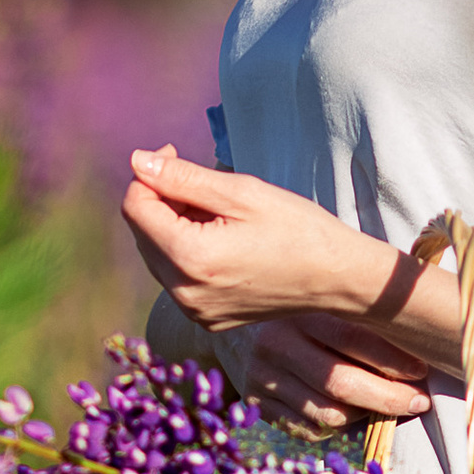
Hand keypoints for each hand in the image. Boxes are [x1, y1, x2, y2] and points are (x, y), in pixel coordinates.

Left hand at [121, 148, 397, 331]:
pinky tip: (222, 240)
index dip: (148, 175)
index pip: (135, 207)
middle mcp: (184, 293)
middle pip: (142, 232)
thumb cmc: (297, 228)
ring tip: (218, 213)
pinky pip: (176, 278)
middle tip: (201, 180)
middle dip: (161, 200)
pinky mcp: (206, 318)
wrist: (337, 279)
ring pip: (156, 255)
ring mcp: (194, 311)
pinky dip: (187, 252)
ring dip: (173, 226)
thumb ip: (183, 177)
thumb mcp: (242, 192)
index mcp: (191, 258)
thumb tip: (136, 161)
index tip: (176, 155)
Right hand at [236, 311, 431, 435]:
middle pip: (340, 383)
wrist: (223, 310)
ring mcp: (261, 377)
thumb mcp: (318, 285)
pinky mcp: (254, 402)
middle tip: (418, 400)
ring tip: (390, 406)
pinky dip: (339, 427)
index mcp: (295, 307)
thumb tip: (418, 330)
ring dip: (367, 415)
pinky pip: (308, 429)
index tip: (422, 369)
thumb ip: (357, 301)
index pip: (352, 339)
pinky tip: (357, 413)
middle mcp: (274, 343)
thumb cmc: (291, 296)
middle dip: (389, 397)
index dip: (393, 359)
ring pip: (327, 414)